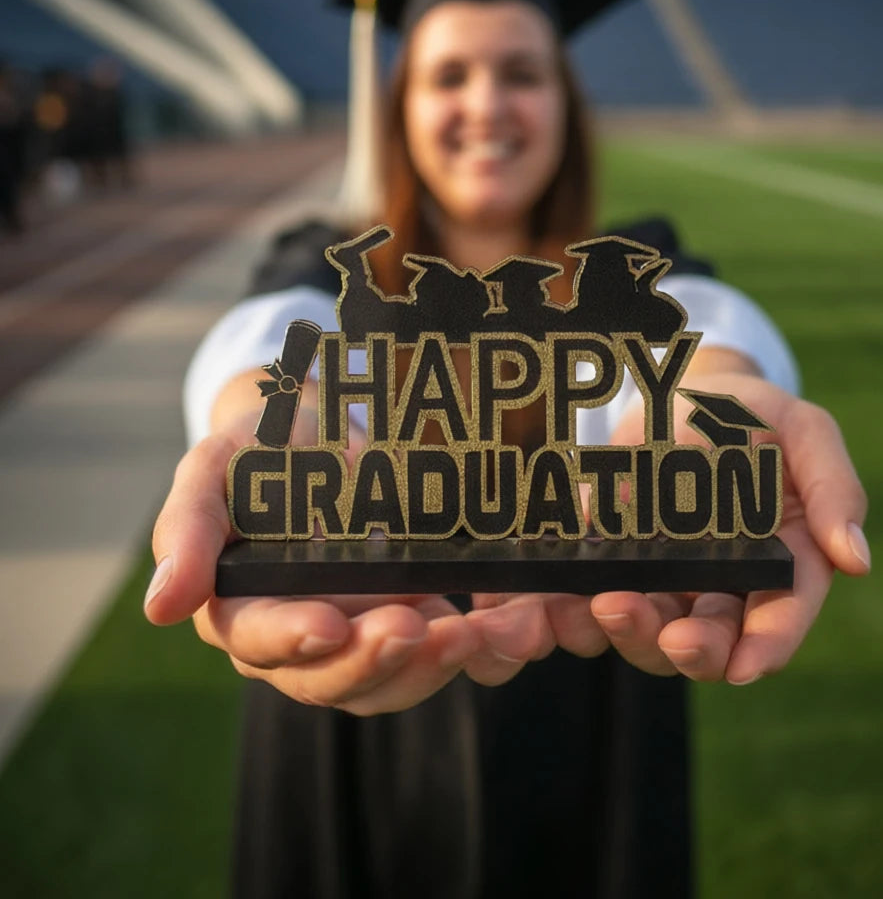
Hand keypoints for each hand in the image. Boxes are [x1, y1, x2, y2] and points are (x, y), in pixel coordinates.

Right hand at [146, 412, 559, 712]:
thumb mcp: (213, 469)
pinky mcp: (396, 625)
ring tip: (470, 637)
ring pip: (382, 682)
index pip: (258, 639)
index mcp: (237, 607)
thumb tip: (160, 608)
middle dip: (372, 660)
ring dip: (426, 668)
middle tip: (421, 629)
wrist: (316, 433)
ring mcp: (349, 637)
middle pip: (326, 677)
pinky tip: (488, 630)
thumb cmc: (254, 448)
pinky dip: (458, 652)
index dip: (293, 639)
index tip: (332, 625)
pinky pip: (425, 658)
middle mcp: (292, 638)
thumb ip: (187, 530)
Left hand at [587, 371, 868, 683]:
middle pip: (715, 639)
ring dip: (634, 631)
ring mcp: (670, 580)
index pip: (783, 615)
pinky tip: (565, 594)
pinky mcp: (620, 567)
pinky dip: (580, 607)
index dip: (768, 647)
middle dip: (694, 649)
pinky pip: (599, 600)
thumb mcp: (803, 432)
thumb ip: (833, 489)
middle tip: (670, 638)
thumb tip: (856, 561)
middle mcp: (727, 584)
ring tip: (610, 604)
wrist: (680, 394)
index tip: (744, 669)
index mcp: (784, 560)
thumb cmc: (754, 414)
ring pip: (654, 632)